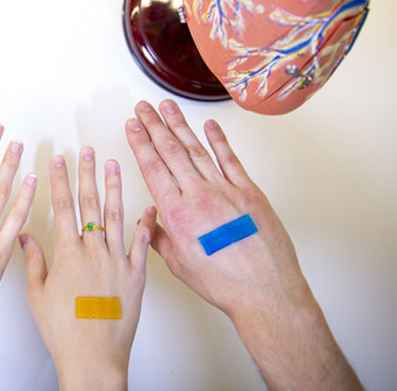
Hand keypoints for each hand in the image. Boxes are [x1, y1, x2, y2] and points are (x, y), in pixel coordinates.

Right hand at [20, 148, 152, 390]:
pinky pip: (142, 244)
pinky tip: (148, 207)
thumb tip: (25, 236)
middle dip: (87, 173)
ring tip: (113, 165)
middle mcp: (94, 252)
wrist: (94, 357)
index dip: (61, 180)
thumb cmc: (64, 331)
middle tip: (87, 152)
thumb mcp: (38, 294)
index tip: (59, 160)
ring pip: (117, 216)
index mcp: (68, 254)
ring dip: (114, 188)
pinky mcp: (136, 276)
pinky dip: (146, 224)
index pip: (63, 206)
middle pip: (90, 203)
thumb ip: (34, 261)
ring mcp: (118, 262)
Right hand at [125, 99, 360, 388]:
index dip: (140, 143)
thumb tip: (148, 221)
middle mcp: (198, 196)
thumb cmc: (222, 282)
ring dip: (180, 125)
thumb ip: (158, 238)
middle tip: (143, 107)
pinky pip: (230, 160)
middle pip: (170, 151)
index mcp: (176, 213)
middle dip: (154, 125)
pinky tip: (209, 126)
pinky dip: (219, 141)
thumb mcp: (178, 263)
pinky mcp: (248, 192)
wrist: (264, 290)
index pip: (152, 167)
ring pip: (197, 150)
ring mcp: (225, 190)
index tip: (132, 125)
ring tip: (168, 107)